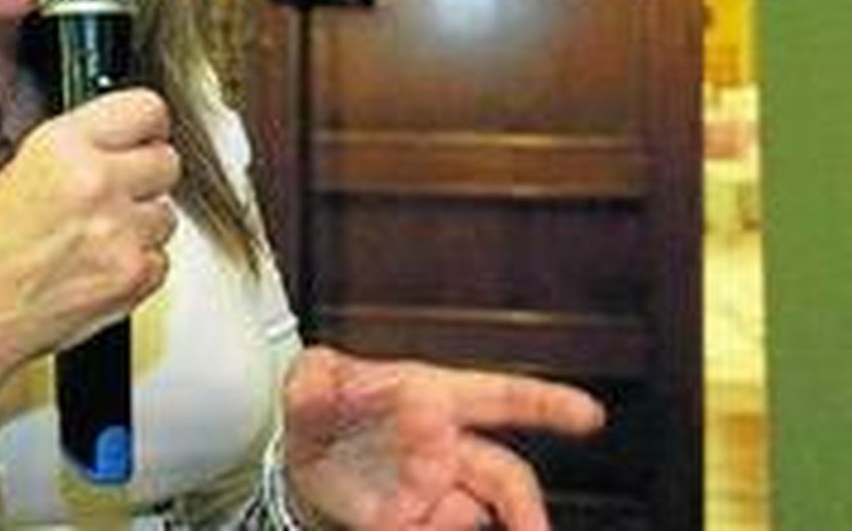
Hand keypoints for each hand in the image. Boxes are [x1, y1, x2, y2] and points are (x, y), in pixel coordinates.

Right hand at [0, 88, 178, 414]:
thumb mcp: (18, 171)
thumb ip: (78, 152)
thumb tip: (119, 145)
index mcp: (63, 146)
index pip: (147, 109)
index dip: (147, 127)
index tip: (145, 137)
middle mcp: (96, 182)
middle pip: (167, 162)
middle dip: (146, 178)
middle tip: (116, 195)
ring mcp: (120, 232)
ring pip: (167, 215)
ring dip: (141, 225)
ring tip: (96, 238)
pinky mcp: (132, 278)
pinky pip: (160, 261)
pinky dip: (138, 266)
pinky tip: (98, 268)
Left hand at [281, 347, 604, 530]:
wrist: (301, 462)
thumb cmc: (324, 410)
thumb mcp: (309, 384)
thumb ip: (312, 379)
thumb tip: (315, 373)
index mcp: (434, 394)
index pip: (498, 395)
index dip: (544, 403)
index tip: (590, 416)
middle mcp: (448, 446)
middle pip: (506, 475)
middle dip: (524, 507)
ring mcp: (438, 489)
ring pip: (472, 510)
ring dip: (454, 519)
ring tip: (414, 519)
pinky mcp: (417, 521)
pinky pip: (434, 525)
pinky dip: (428, 526)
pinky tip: (396, 522)